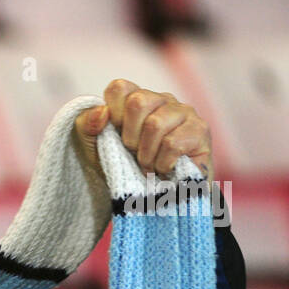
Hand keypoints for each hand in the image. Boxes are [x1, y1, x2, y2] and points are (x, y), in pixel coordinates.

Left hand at [73, 79, 212, 182]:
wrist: (149, 201)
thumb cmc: (122, 169)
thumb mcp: (93, 148)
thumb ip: (87, 125)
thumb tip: (102, 112)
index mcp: (137, 99)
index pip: (120, 88)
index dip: (112, 113)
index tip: (115, 136)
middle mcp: (162, 100)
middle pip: (138, 102)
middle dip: (130, 137)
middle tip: (134, 153)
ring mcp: (184, 112)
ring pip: (155, 124)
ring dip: (146, 154)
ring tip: (148, 165)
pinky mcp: (200, 131)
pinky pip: (173, 143)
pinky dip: (162, 163)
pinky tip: (164, 168)